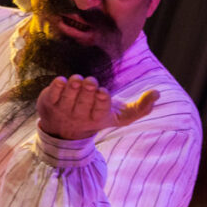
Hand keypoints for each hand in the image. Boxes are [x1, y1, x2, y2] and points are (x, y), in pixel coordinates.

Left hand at [36, 74, 158, 139]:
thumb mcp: (120, 116)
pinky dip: (56, 87)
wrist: (64, 128)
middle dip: (87, 91)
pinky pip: (52, 95)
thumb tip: (157, 94)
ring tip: (77, 79)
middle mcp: (78, 117)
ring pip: (67, 99)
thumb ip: (140, 108)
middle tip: (90, 81)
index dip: (101, 102)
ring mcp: (62, 111)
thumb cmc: (97, 116)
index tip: (103, 92)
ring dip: (72, 88)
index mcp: (97, 119)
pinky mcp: (48, 104)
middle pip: (83, 104)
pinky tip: (61, 80)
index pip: (99, 111)